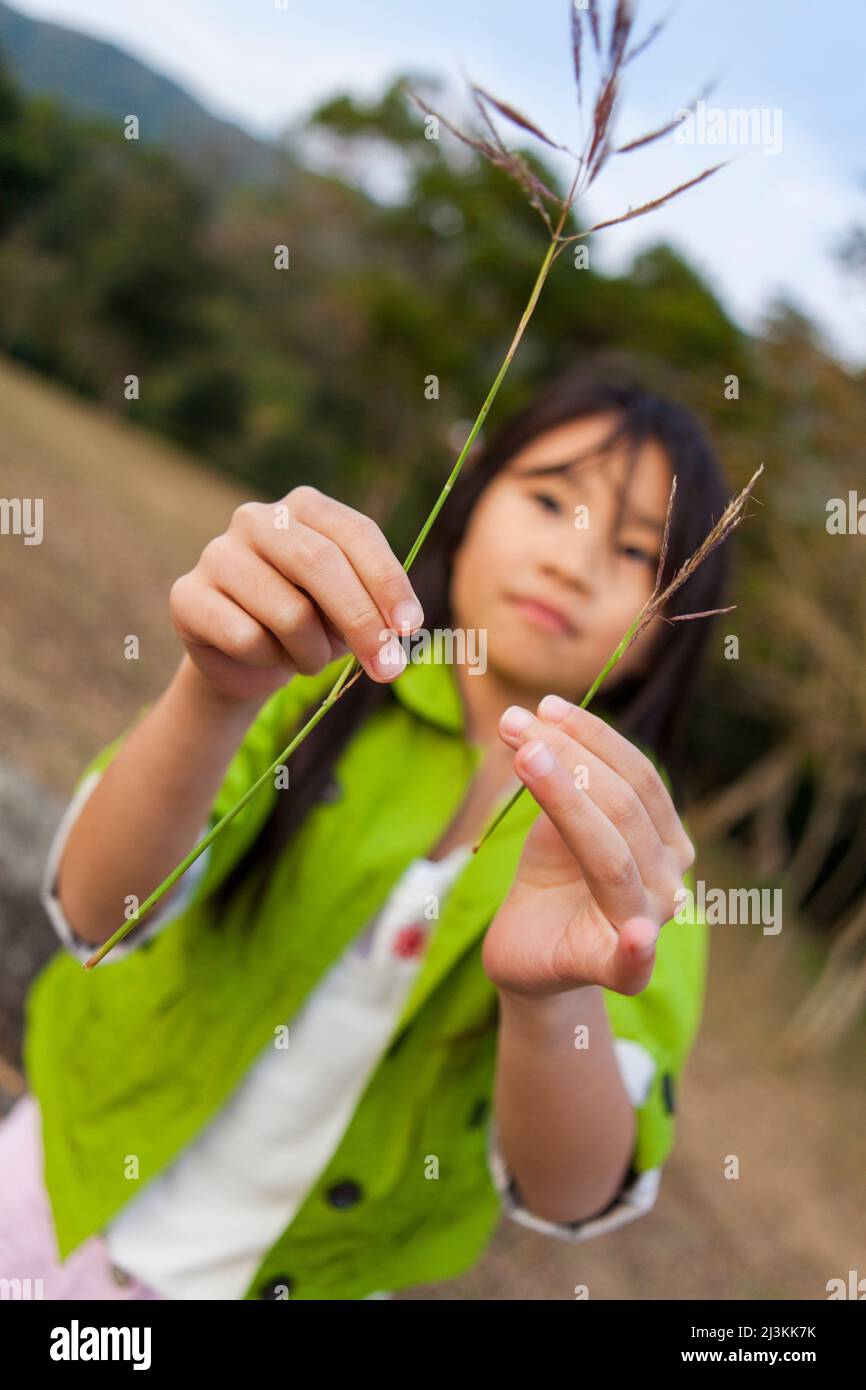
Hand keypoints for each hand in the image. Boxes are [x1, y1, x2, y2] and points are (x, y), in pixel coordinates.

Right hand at [169, 486, 424, 702]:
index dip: (387, 581)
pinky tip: (263, 655)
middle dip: (361, 621)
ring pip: (288, 612)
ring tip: (307, 658)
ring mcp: (217, 553)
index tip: (411, 627)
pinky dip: (268, 660)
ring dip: (311, 653)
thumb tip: (401, 631)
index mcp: (305, 507)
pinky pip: (247, 638)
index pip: (355, 533)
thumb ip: (376, 611)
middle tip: (387, 669)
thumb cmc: (310, 623)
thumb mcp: (351, 612)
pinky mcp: (187, 594)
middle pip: (320, 563)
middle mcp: (257, 518)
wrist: (243, 659)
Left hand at [481, 694, 694, 998]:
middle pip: (624, 807)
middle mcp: (669, 878)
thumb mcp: (558, 819)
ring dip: (566, 798)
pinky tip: (636, 934)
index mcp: (665, 838)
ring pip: (612, 855)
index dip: (593, 738)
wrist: (530, 950)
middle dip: (567, 758)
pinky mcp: (622, 970)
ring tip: (522, 755)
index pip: (639, 776)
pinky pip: (635, 959)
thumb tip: (538, 717)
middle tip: (513, 725)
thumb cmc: (552, 879)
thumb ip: (565, 778)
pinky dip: (638, 947)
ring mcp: (650, 923)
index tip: (543, 706)